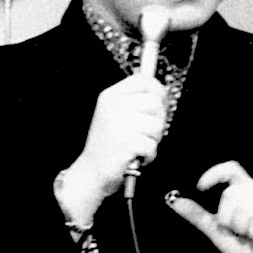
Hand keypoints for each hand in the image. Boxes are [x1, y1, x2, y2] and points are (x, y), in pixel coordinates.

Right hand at [56, 66, 166, 222]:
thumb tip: (161, 92)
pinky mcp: (125, 144)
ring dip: (153, 140)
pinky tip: (137, 156)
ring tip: (139, 145)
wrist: (91, 172)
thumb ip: (134, 101)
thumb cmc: (106, 146)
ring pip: (157, 125)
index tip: (160, 101)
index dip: (157, 90)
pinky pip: (152, 145)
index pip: (143, 80)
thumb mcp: (113, 115)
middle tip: (147, 132)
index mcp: (110, 97)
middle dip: (158, 119)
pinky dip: (149, 155)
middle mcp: (113, 107)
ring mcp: (119, 125)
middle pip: (155, 102)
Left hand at [165, 161, 252, 252]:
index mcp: (244, 189)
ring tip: (252, 235)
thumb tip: (174, 201)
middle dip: (228, 219)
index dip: (214, 173)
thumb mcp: (216, 230)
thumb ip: (197, 215)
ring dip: (243, 229)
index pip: (231, 169)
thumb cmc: (245, 245)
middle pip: (231, 194)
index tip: (200, 187)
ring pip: (244, 209)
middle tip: (239, 232)